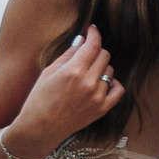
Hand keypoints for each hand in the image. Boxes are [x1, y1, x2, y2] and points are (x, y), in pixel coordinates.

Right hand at [13, 25, 119, 147]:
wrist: (40, 128)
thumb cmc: (39, 99)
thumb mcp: (49, 72)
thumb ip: (68, 55)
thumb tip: (82, 40)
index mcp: (73, 71)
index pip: (93, 45)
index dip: (94, 34)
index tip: (92, 30)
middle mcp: (88, 83)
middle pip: (104, 55)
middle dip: (96, 50)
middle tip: (86, 54)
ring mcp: (97, 97)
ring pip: (110, 70)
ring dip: (101, 67)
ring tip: (87, 73)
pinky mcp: (102, 109)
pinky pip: (118, 90)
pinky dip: (113, 83)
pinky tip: (102, 83)